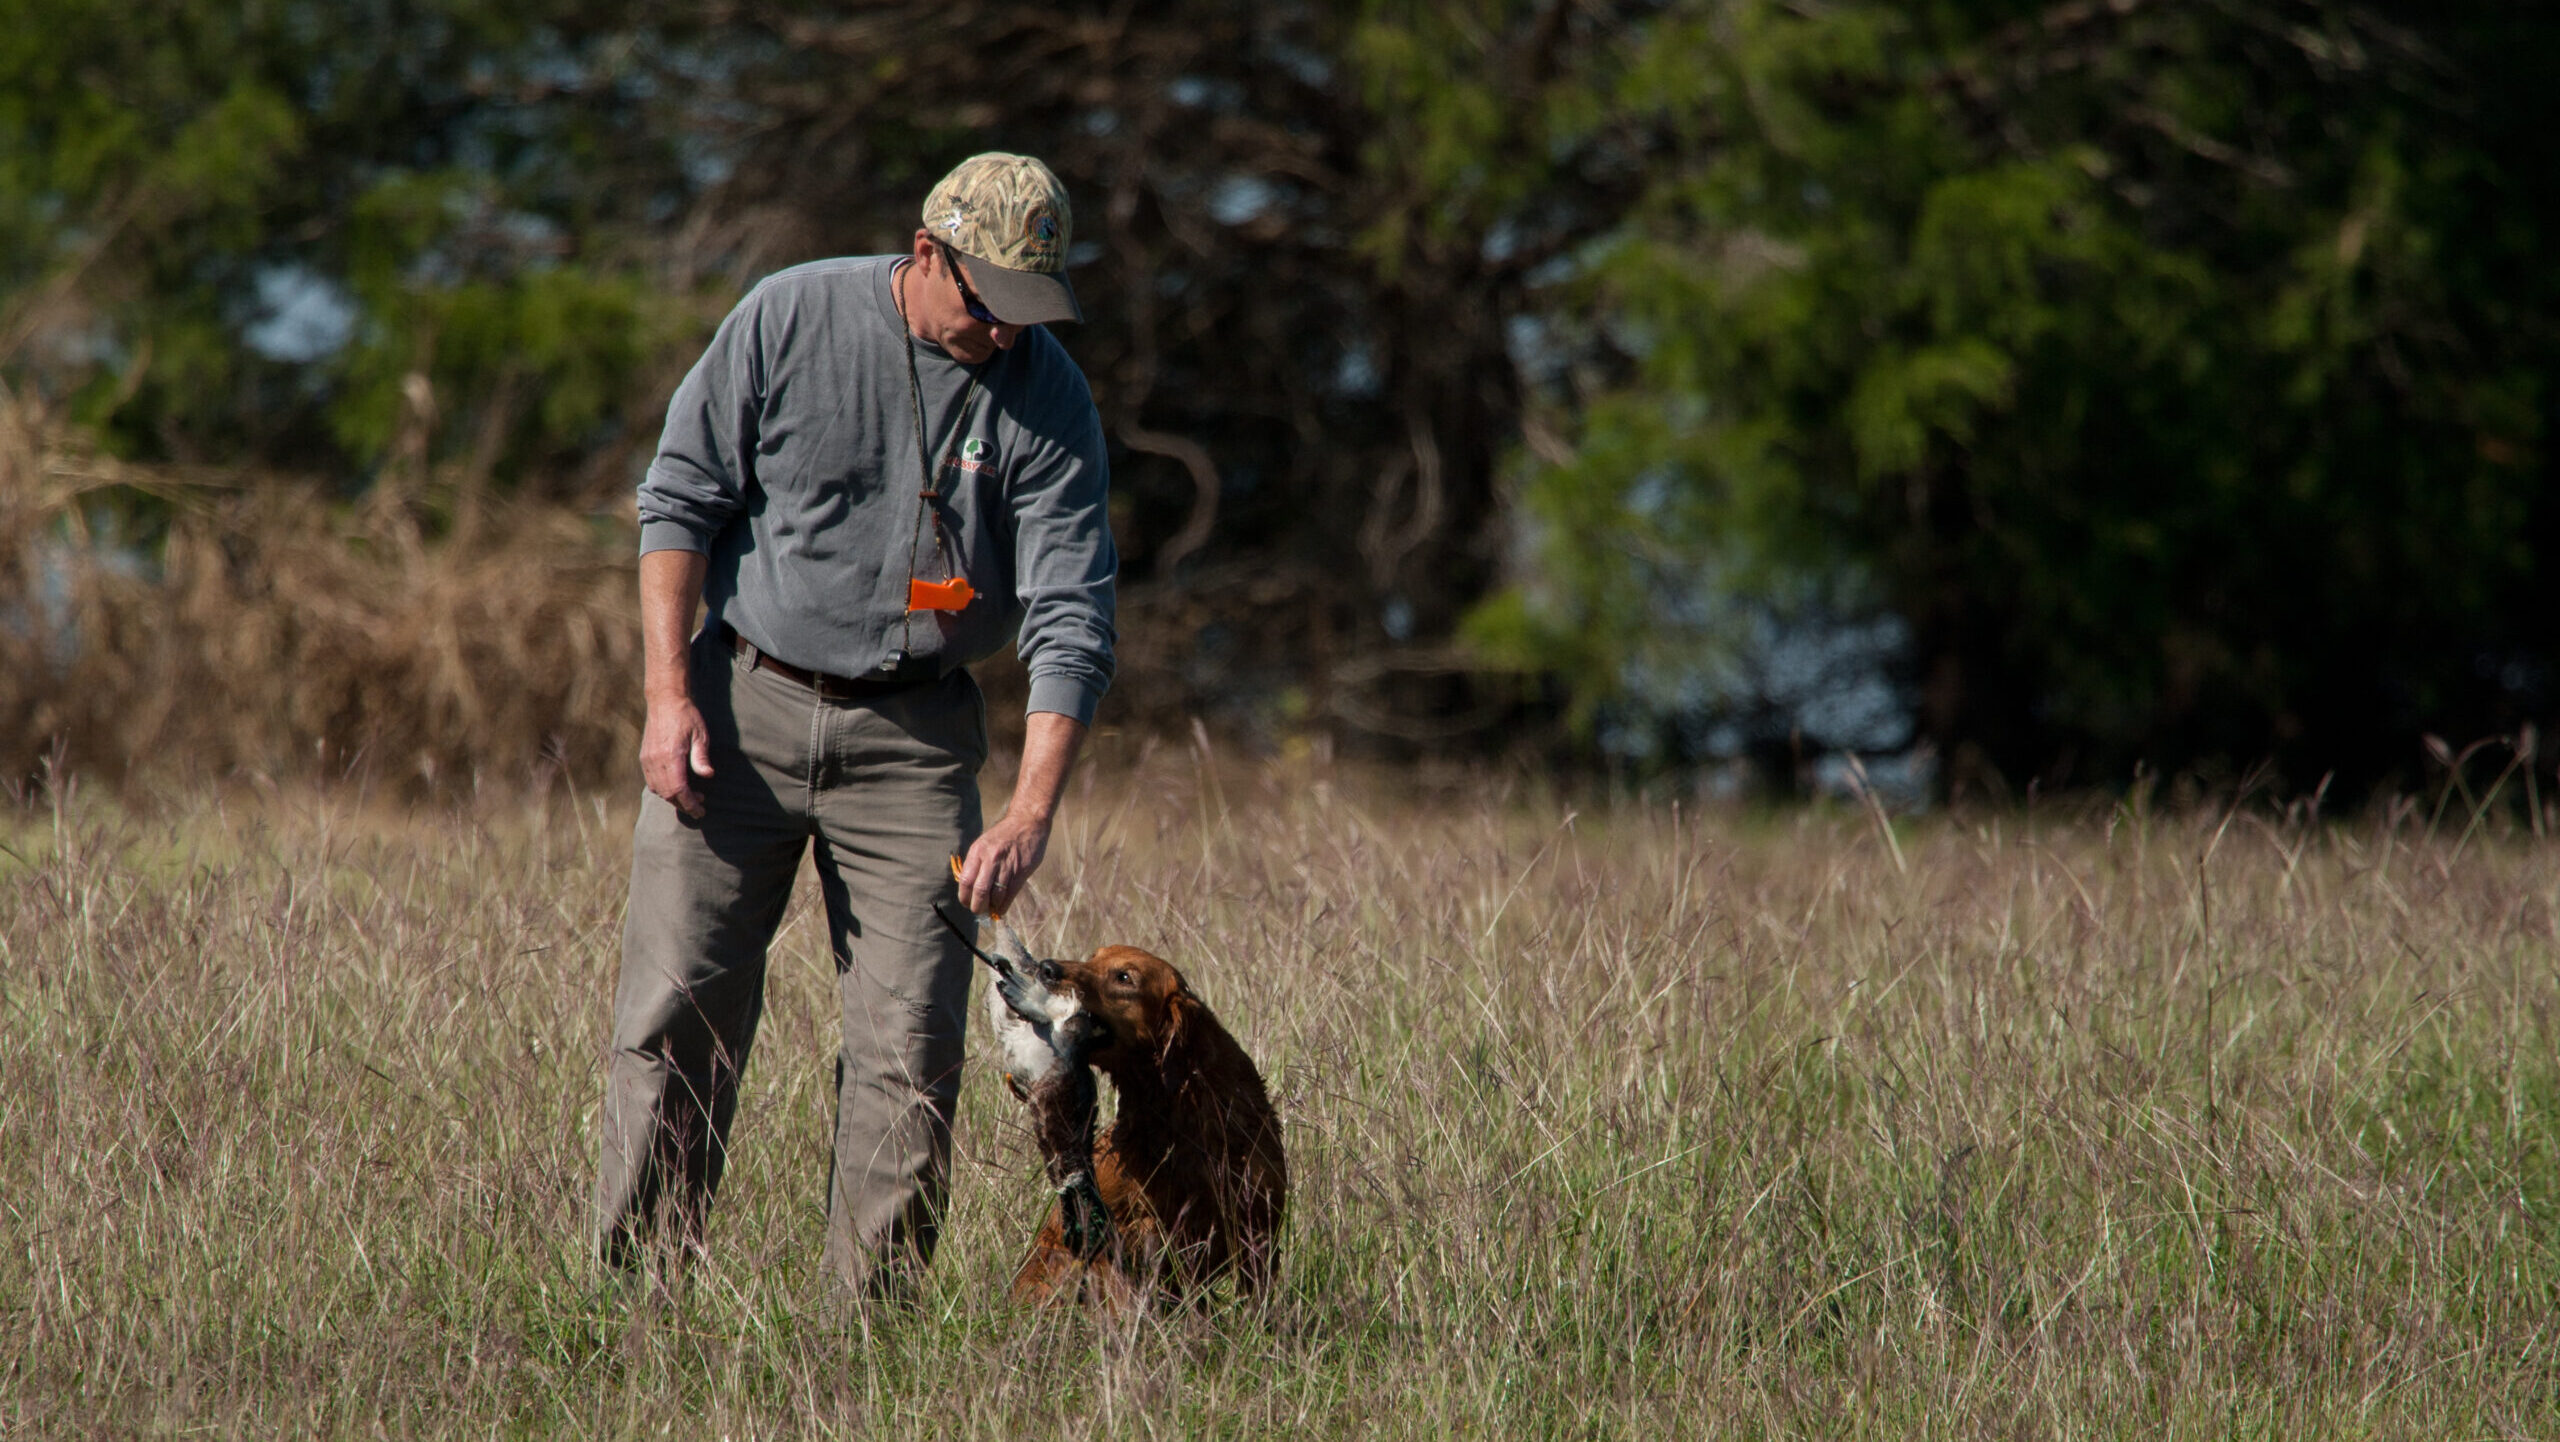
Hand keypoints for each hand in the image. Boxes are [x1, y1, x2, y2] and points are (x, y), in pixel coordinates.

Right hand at [640, 696, 713, 818]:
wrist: (664, 700)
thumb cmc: (686, 716)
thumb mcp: (700, 735)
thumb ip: (701, 757)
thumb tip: (708, 776)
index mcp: (671, 755)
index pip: (679, 789)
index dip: (690, 804)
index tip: (700, 811)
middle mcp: (656, 760)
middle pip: (668, 793)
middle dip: (683, 804)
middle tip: (699, 806)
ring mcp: (647, 759)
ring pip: (658, 790)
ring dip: (673, 798)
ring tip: (690, 797)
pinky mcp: (644, 757)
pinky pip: (651, 781)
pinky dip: (663, 790)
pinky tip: (676, 787)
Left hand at [956, 810, 1051, 915]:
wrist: (1027, 822)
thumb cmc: (1004, 835)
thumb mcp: (985, 843)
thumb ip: (976, 863)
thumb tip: (969, 887)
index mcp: (978, 851)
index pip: (965, 880)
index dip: (964, 897)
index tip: (967, 903)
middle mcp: (991, 858)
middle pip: (980, 891)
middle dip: (978, 907)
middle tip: (979, 911)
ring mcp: (1007, 865)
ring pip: (996, 895)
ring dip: (992, 907)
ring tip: (991, 910)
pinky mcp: (1021, 871)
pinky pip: (1010, 894)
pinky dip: (1004, 906)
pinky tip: (1002, 908)